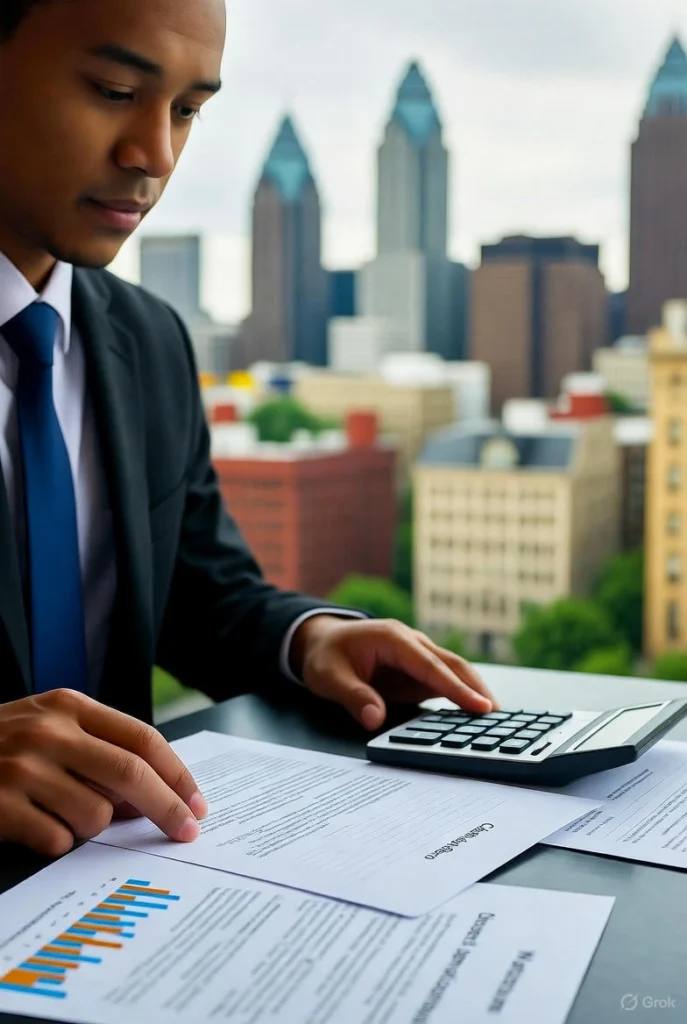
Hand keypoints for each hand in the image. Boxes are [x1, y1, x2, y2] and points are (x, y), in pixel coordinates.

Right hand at [0, 690, 207, 856]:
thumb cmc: (1, 744)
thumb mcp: (49, 727)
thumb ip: (98, 750)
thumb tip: (149, 797)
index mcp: (69, 705)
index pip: (142, 738)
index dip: (177, 773)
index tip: (197, 802)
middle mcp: (49, 732)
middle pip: (131, 774)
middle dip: (167, 807)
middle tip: (187, 832)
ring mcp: (22, 768)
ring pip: (95, 815)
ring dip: (91, 827)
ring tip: (59, 812)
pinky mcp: (0, 805)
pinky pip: (57, 841)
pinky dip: (55, 842)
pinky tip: (33, 825)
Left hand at [291, 617, 499, 730]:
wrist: (322, 642)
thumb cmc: (326, 655)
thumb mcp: (329, 677)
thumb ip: (353, 696)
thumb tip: (375, 718)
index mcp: (393, 639)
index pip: (431, 666)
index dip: (456, 687)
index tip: (479, 705)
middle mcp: (412, 643)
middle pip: (452, 664)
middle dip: (476, 687)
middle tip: (498, 714)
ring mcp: (417, 656)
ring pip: (453, 671)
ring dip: (474, 690)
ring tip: (496, 717)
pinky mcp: (417, 671)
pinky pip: (443, 682)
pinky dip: (461, 696)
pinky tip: (473, 715)